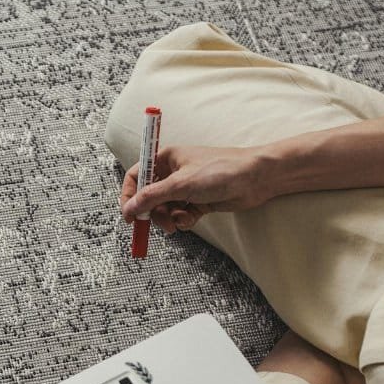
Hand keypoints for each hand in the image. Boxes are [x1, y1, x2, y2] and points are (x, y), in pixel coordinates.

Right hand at [119, 145, 277, 232]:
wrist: (255, 179)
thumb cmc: (221, 170)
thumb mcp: (180, 184)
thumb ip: (151, 197)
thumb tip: (129, 208)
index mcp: (166, 159)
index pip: (136, 176)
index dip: (129, 195)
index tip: (128, 214)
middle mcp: (174, 172)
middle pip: (150, 197)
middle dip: (153, 212)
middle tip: (159, 224)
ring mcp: (186, 187)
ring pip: (165, 209)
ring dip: (169, 218)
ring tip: (180, 221)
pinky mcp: (198, 201)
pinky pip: (180, 214)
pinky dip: (183, 220)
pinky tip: (192, 219)